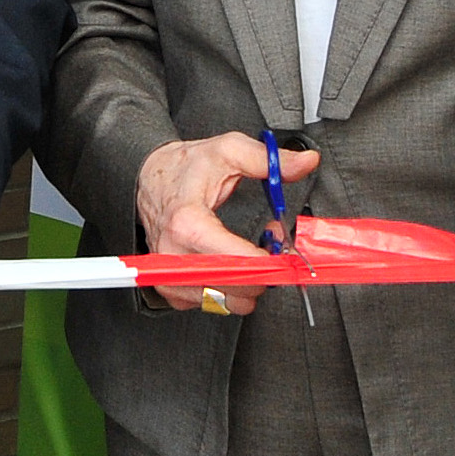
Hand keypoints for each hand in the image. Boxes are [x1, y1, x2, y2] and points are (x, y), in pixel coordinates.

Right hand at [131, 134, 323, 318]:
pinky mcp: (173, 291)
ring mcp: (171, 277)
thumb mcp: (228, 151)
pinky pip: (215, 304)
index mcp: (187, 223)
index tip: (283, 250)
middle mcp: (174, 256)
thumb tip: (307, 162)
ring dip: (251, 283)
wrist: (147, 179)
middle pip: (238, 288)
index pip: (237, 262)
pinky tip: (232, 265)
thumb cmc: (185, 167)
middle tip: (271, 246)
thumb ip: (269, 160)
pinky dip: (232, 290)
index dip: (269, 260)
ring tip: (251, 254)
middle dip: (265, 270)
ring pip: (230, 302)